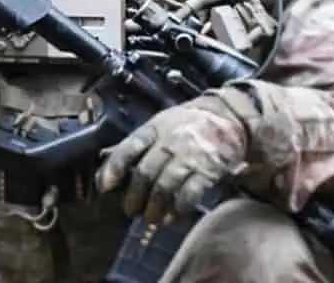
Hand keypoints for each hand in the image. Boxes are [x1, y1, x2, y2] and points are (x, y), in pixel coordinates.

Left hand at [95, 93, 247, 224]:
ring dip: (154, 207)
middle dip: (134, 195)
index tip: (104, 187)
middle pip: (146, 172)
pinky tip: (170, 218)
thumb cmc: (187, 122)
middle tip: (130, 211)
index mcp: (154, 128)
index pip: (129, 147)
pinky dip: (178, 209)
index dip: (114, 167)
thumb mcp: (160, 123)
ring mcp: (189, 156)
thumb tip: (105, 158)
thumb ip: (137, 143)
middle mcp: (169, 142)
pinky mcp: (208, 170)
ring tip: (150, 219)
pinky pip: (190, 193)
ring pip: (165, 186)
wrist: (229, 115)